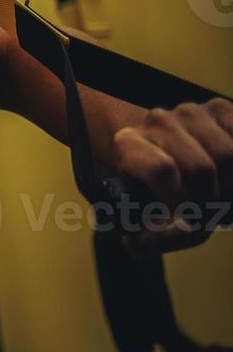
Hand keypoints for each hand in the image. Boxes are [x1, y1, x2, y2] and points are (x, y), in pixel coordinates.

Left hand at [109, 98, 232, 256]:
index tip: (188, 223)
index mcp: (128, 143)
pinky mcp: (221, 108)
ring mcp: (190, 112)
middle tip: (210, 219)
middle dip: (211, 204)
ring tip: (221, 202)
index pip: (161, 171)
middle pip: (200, 169)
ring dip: (230, 190)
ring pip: (228, 156)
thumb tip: (135, 243)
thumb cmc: (159, 189)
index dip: (180, 203)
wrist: (170, 153)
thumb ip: (146, 233)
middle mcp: (157, 121)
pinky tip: (228, 184)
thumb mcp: (144, 209)